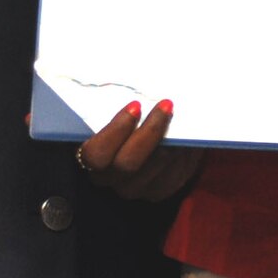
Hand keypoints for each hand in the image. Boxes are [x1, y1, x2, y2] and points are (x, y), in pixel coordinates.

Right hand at [76, 99, 203, 201]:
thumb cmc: (127, 120)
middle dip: (149, 132)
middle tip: (165, 106)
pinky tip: (186, 135)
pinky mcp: (158, 192)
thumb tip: (135, 86)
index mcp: (91, 157)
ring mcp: (134, 188)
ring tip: (178, 117)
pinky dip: (182, 154)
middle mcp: (110, 178)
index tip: (135, 106)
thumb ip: (117, 106)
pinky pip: (171, 177)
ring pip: (153, 168)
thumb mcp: (117, 112)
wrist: (147, 138)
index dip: (115, 132)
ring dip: (169, 140)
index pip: (95, 154)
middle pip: (127, 163)